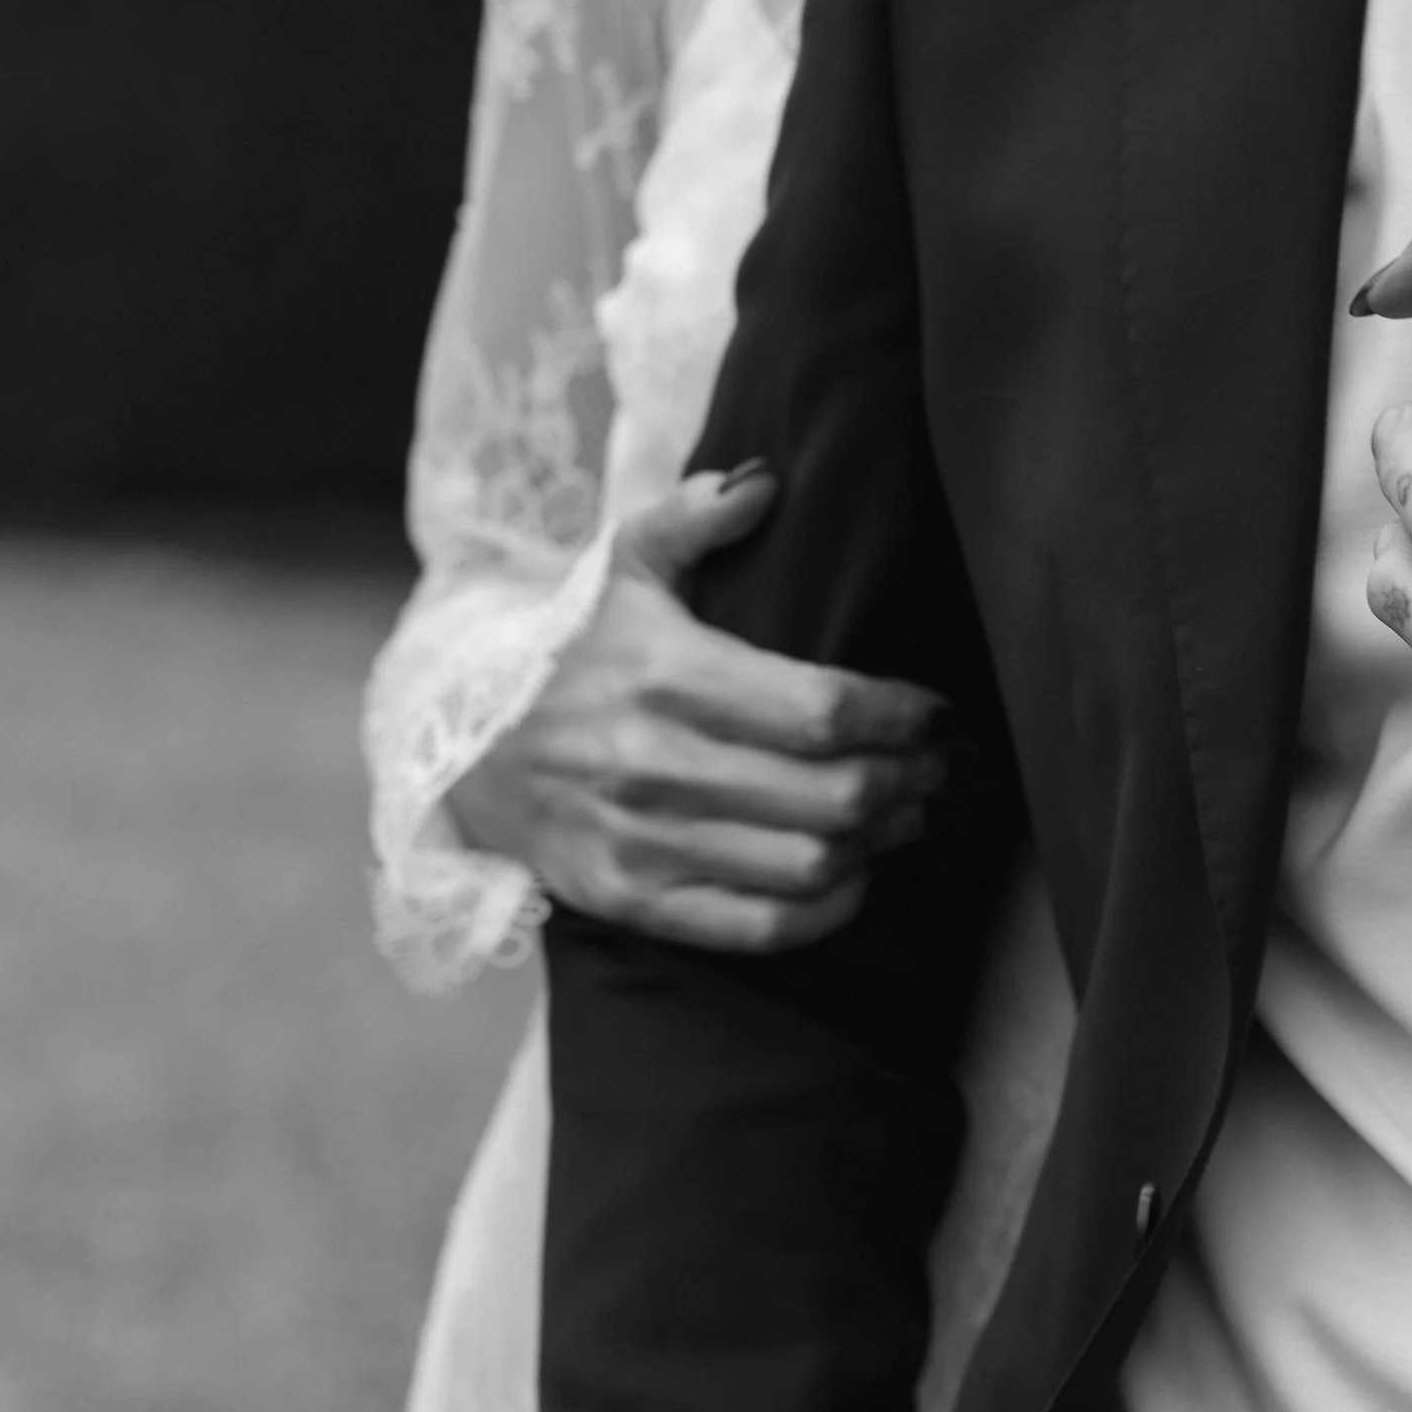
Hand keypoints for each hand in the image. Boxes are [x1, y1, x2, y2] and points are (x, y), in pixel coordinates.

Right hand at [449, 466, 946, 951]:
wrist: (467, 754)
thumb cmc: (574, 657)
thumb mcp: (623, 570)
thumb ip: (694, 517)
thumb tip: (769, 482)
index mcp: (669, 676)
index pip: (822, 708)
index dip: (901, 716)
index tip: (936, 712)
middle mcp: (657, 764)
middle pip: (833, 794)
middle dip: (911, 783)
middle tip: (943, 769)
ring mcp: (645, 842)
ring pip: (810, 864)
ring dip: (883, 844)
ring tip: (912, 815)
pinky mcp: (635, 903)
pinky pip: (762, 929)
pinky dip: (828, 909)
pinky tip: (854, 874)